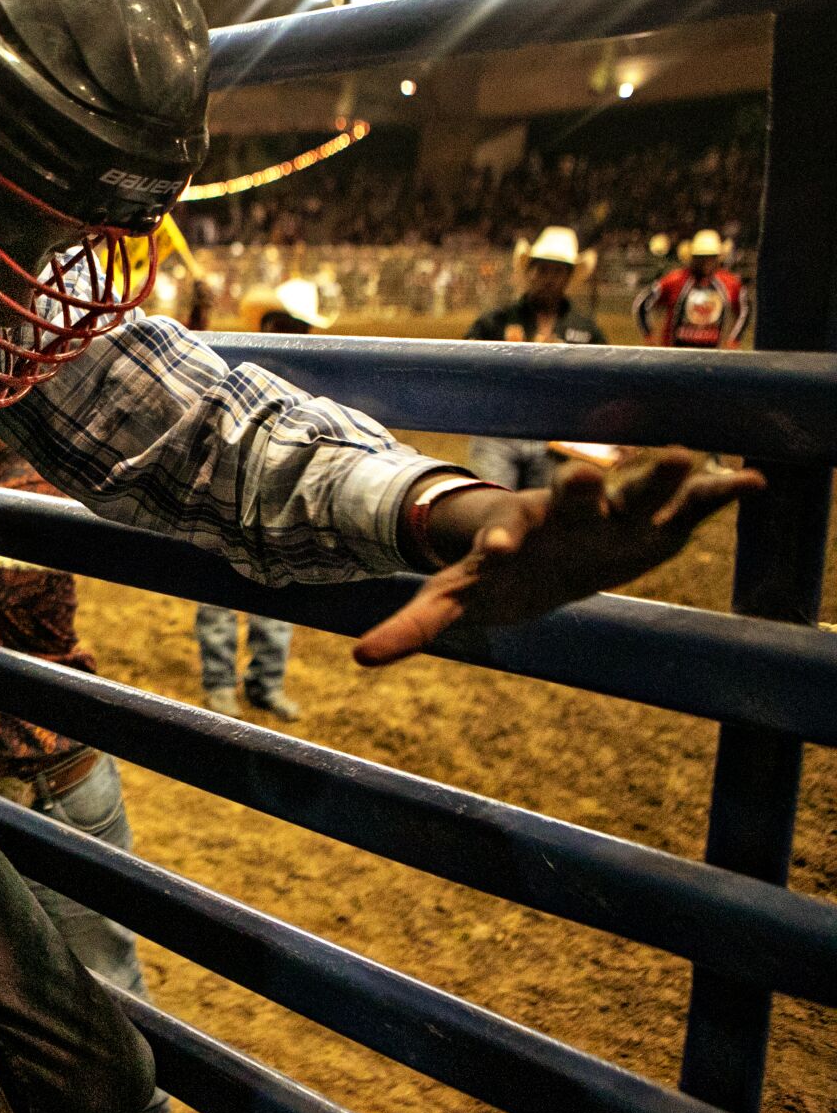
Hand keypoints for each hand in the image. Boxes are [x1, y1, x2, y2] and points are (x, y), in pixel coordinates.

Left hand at [356, 450, 763, 665]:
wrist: (546, 549)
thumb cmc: (499, 574)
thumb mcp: (456, 598)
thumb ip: (413, 626)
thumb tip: (359, 658)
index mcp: (513, 535)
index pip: (501, 537)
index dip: (498, 543)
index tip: (498, 549)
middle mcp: (562, 515)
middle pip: (568, 497)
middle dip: (576, 486)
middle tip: (580, 474)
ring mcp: (610, 514)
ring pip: (631, 487)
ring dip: (654, 473)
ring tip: (683, 454)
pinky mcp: (651, 521)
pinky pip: (687, 504)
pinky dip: (716, 493)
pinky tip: (752, 481)